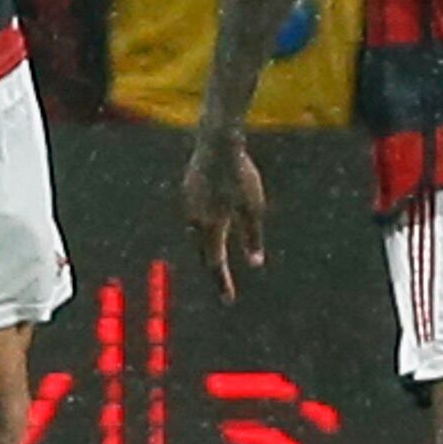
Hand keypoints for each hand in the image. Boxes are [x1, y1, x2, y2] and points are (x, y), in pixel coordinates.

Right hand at [181, 129, 267, 301]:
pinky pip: (193, 217)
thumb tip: (255, 263)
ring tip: (214, 257)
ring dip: (205, 248)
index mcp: (211, 227)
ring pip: (194, 235)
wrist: (216, 142)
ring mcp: (187, 205)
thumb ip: (252, 237)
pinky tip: (208, 224)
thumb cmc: (239, 175)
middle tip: (222, 283)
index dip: (222, 284)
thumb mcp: (253, 208)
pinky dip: (201, 228)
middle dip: (212, 268)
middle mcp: (195, 220)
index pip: (216, 264)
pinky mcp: (186, 191)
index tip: (227, 300)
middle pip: (202, 252)